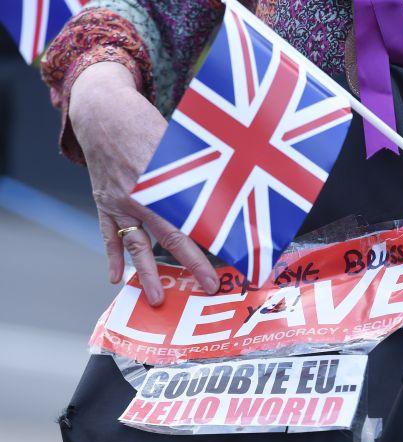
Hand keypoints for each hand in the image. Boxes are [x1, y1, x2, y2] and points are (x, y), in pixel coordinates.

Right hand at [70, 62, 219, 305]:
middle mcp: (142, 196)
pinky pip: (109, 234)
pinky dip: (113, 256)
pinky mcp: (104, 202)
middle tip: (206, 288)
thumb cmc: (146, 124)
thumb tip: (226, 195)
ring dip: (147, 273)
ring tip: (155, 298)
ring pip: (137, 244)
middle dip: (191, 264)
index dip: (212, 240)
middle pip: (171, 236)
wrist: (102, 112)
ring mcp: (119, 202)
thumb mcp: (178, 144)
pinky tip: (115, 277)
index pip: (194, 218)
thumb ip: (198, 172)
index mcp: (164, 181)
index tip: (230, 255)